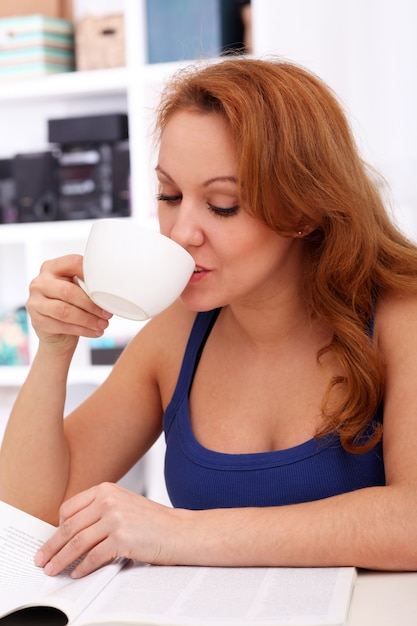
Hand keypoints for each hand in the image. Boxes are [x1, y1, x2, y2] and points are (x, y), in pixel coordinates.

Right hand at [27, 255, 111, 349]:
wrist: (56, 333)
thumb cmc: (70, 306)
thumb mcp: (76, 290)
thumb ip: (86, 285)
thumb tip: (110, 290)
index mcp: (51, 268)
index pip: (73, 263)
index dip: (91, 274)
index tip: (106, 287)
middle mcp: (40, 282)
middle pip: (68, 291)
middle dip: (91, 304)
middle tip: (107, 314)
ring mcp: (35, 302)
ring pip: (65, 311)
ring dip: (88, 319)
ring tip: (103, 324)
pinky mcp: (37, 321)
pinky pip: (62, 326)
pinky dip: (83, 330)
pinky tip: (95, 332)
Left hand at [34, 483, 179, 577]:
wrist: (180, 531)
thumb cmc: (153, 522)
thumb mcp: (124, 504)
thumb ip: (100, 510)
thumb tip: (71, 531)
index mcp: (106, 489)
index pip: (69, 508)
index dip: (56, 527)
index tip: (50, 540)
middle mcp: (109, 500)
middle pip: (70, 526)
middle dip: (52, 546)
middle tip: (42, 559)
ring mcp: (115, 518)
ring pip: (78, 542)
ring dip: (61, 559)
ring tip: (53, 569)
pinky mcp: (122, 538)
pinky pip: (94, 556)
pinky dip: (82, 567)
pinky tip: (77, 573)